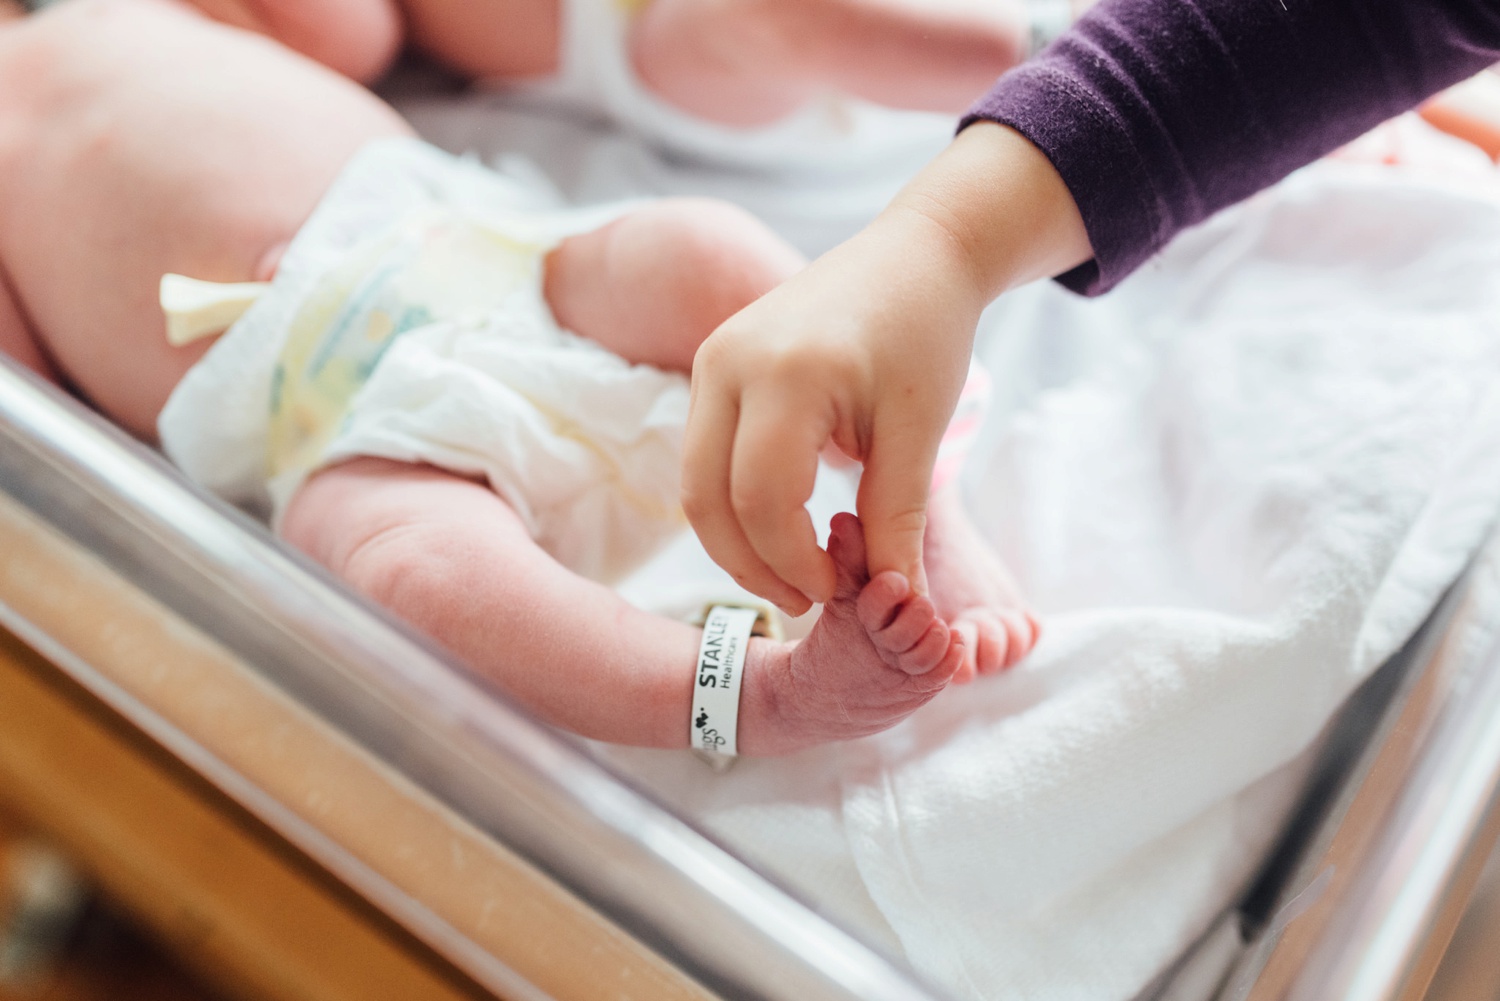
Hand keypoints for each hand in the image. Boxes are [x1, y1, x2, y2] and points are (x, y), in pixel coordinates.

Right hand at [684, 211, 984, 613]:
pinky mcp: (711, 363)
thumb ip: (898, 521)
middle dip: (751, 565)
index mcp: (787, 374)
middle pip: (708, 498)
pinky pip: (703, 453)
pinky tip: (782, 527)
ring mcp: (712, 359)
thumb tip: (897, 604)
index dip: (791, 561)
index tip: (837, 589)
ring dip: (735, 540)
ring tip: (794, 573)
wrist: (915, 255)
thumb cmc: (926, 334)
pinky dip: (733, 502)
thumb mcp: (918, 432)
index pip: (761, 500)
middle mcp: (730, 362)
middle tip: (807, 600)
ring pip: (695, 481)